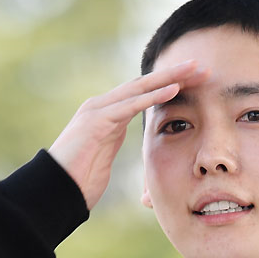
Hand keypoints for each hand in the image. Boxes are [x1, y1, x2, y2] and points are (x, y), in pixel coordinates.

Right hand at [48, 60, 208, 209]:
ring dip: (169, 78)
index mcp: (106, 115)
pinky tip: (174, 88)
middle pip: (144, 84)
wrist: (56, 191)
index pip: (142, 94)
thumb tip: (121, 148)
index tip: (196, 81)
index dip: (169, 85)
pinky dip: (153, 95)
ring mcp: (97, 110)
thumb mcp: (103, 158)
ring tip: (195, 69)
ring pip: (140, 88)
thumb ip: (113, 144)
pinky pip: (131, 104)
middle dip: (174, 74)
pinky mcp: (96, 121)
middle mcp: (102, 106)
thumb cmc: (79, 181)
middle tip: (202, 66)